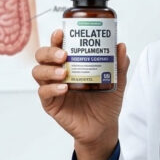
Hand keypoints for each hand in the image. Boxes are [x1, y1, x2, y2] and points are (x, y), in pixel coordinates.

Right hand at [33, 29, 128, 159]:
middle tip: (64, 55)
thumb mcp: (116, 82)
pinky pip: (44, 93)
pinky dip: (51, 89)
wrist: (104, 127)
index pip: (58, 46)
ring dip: (49, 70)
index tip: (61, 32)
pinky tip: (63, 88)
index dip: (56, 38)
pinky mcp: (51, 104)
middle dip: (50, 52)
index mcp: (71, 63)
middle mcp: (58, 73)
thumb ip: (119, 65)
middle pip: (42, 56)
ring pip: (38, 72)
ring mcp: (52, 88)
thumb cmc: (106, 102)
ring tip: (63, 73)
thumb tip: (121, 46)